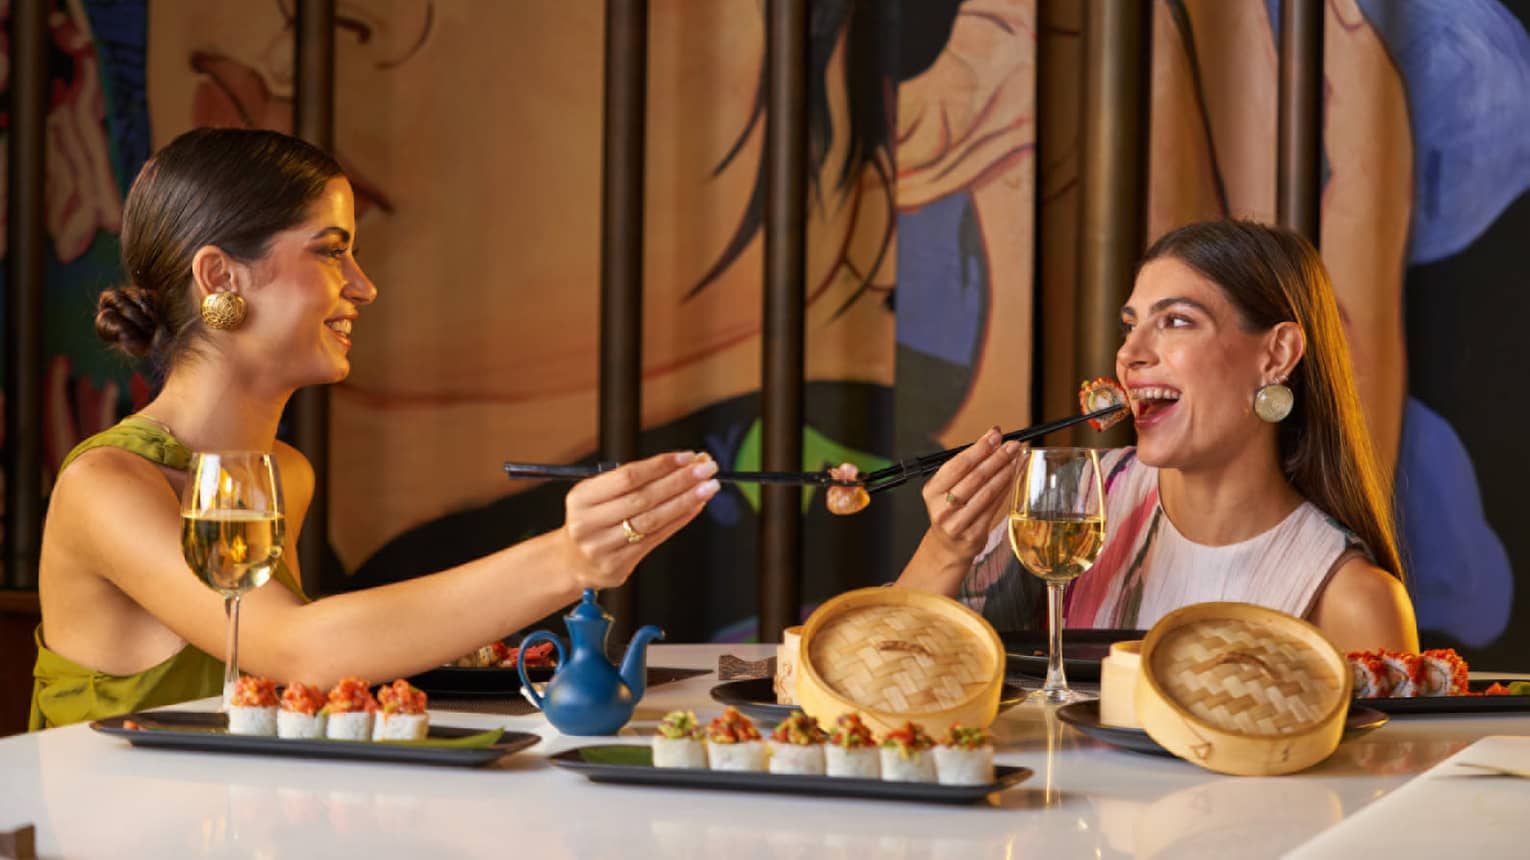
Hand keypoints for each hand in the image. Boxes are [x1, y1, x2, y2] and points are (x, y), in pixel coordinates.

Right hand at [559, 451, 719, 589]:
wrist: (573, 561)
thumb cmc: (594, 520)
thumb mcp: (598, 495)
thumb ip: (635, 480)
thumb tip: (683, 463)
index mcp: (581, 497)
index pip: (628, 476)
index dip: (661, 465)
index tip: (687, 457)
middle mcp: (588, 523)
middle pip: (643, 498)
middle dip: (680, 481)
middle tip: (706, 469)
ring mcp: (602, 547)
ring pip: (652, 520)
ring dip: (685, 501)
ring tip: (707, 488)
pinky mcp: (617, 565)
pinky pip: (656, 539)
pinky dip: (679, 521)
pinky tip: (694, 508)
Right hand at [920, 427, 1021, 560]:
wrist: (947, 546)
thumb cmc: (950, 511)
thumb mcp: (947, 488)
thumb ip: (966, 468)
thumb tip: (993, 441)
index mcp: (932, 491)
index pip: (959, 464)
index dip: (980, 447)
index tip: (995, 435)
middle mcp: (942, 508)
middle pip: (975, 477)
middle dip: (997, 457)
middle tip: (1012, 444)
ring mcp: (957, 523)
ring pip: (986, 492)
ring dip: (1005, 472)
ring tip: (1015, 458)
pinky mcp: (974, 534)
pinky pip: (994, 507)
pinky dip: (1006, 489)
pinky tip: (1013, 477)